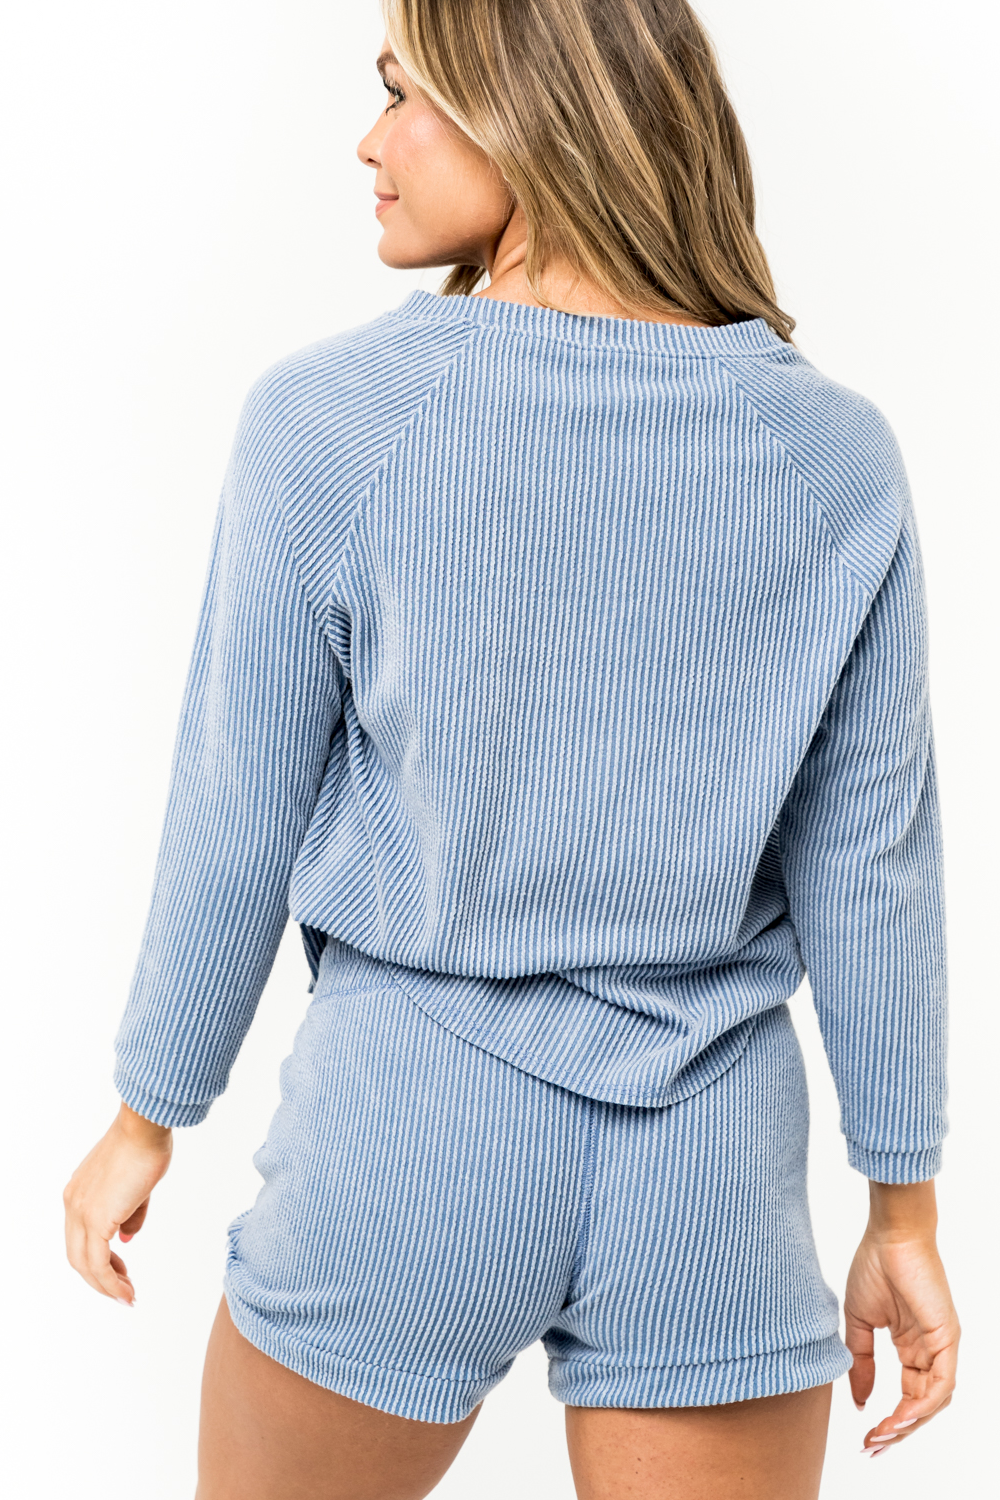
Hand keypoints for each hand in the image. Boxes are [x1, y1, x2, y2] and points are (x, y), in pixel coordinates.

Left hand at [63, 1101, 172, 1305]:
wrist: (144, 1127)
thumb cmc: (145, 1145)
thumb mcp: (136, 1185)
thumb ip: (129, 1212)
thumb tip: (126, 1237)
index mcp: (78, 1193)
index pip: (80, 1237)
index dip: (98, 1258)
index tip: (120, 1269)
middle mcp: (73, 1204)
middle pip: (77, 1256)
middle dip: (100, 1279)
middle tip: (123, 1290)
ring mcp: (81, 1212)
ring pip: (85, 1264)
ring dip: (106, 1286)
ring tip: (127, 1297)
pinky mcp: (97, 1219)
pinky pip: (99, 1263)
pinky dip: (111, 1282)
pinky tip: (127, 1291)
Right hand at [844, 1180, 959, 1457]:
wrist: (889, 1234)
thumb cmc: (873, 1265)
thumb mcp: (859, 1322)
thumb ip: (861, 1361)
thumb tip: (860, 1399)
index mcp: (912, 1346)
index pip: (907, 1396)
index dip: (888, 1420)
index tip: (866, 1436)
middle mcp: (931, 1350)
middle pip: (921, 1405)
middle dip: (897, 1430)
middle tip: (872, 1446)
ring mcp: (941, 1345)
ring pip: (933, 1400)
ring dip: (909, 1423)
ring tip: (882, 1435)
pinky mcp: (947, 1337)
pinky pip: (941, 1382)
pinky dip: (923, 1404)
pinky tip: (901, 1416)